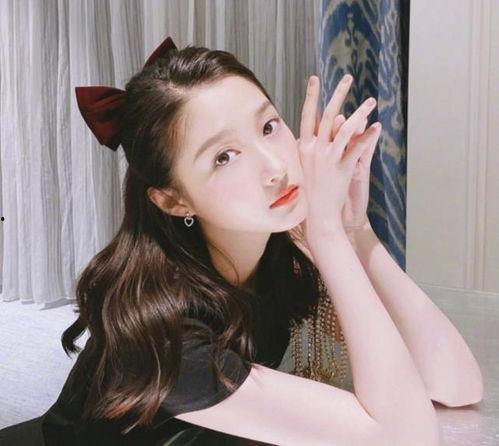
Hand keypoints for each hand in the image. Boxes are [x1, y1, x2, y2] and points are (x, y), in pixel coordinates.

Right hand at [297, 74, 380, 243]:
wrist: (316, 215)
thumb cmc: (306, 193)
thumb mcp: (300, 168)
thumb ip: (303, 150)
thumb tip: (302, 136)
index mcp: (303, 148)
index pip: (307, 116)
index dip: (311, 96)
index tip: (314, 79)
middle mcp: (314, 149)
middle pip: (328, 115)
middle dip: (338, 93)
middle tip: (347, 77)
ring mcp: (329, 158)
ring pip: (345, 128)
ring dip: (360, 112)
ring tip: (371, 101)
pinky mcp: (342, 168)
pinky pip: (358, 148)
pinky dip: (368, 137)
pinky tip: (377, 126)